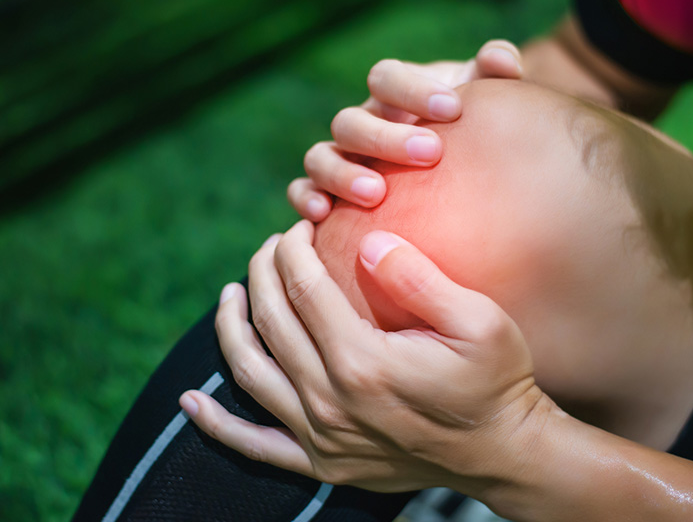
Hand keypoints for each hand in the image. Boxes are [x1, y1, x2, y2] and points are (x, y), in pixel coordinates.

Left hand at [179, 220, 556, 496]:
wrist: (502, 455)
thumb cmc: (495, 382)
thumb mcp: (480, 322)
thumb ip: (419, 279)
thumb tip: (367, 242)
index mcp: (363, 362)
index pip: (303, 289)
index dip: (292, 250)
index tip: (298, 228)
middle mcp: (330, 401)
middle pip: (272, 322)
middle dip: (262, 273)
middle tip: (270, 248)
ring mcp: (320, 438)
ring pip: (250, 372)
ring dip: (231, 326)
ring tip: (230, 294)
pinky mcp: (321, 464)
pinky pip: (253, 444)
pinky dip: (217, 424)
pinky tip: (190, 402)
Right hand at [289, 40, 522, 220]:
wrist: (457, 171)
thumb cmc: (469, 132)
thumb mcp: (485, 102)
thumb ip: (493, 73)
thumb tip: (500, 59)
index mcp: (391, 95)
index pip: (386, 77)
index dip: (413, 90)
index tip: (454, 109)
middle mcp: (360, 124)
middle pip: (351, 121)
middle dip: (386, 137)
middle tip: (430, 153)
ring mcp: (338, 158)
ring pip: (320, 157)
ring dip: (343, 173)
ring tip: (376, 194)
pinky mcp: (325, 192)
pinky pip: (301, 191)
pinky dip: (306, 198)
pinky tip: (325, 215)